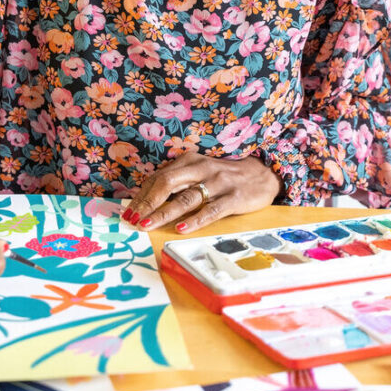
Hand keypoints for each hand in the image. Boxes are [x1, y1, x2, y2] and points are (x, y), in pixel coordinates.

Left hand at [122, 154, 281, 233]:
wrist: (262, 173)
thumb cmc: (225, 176)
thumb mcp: (200, 171)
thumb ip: (179, 181)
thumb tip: (149, 200)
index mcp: (190, 161)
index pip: (159, 177)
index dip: (142, 194)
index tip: (128, 211)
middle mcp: (202, 168)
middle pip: (168, 183)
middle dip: (148, 202)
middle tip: (132, 218)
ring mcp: (218, 182)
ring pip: (186, 198)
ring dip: (164, 212)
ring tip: (147, 224)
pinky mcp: (234, 197)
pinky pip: (211, 210)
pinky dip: (195, 220)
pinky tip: (181, 228)